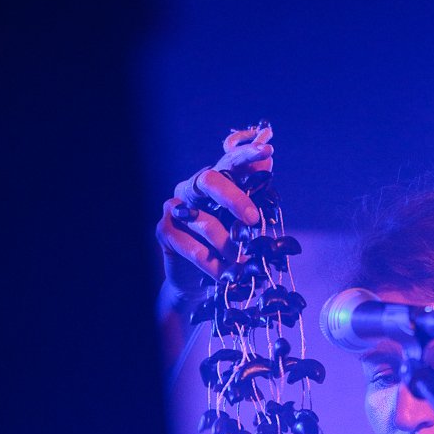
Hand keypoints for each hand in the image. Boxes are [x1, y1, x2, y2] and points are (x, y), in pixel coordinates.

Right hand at [155, 124, 273, 314]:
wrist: (195, 283)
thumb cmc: (222, 250)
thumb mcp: (242, 229)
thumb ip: (253, 202)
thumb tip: (269, 167)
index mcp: (213, 184)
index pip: (229, 162)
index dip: (247, 155)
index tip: (268, 151)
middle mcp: (191, 189)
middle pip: (210, 180)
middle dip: (234, 198)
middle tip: (253, 219)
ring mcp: (175, 208)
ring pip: (204, 221)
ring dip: (227, 246)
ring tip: (241, 264)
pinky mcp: (164, 230)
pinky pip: (192, 248)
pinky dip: (211, 264)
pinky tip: (223, 275)